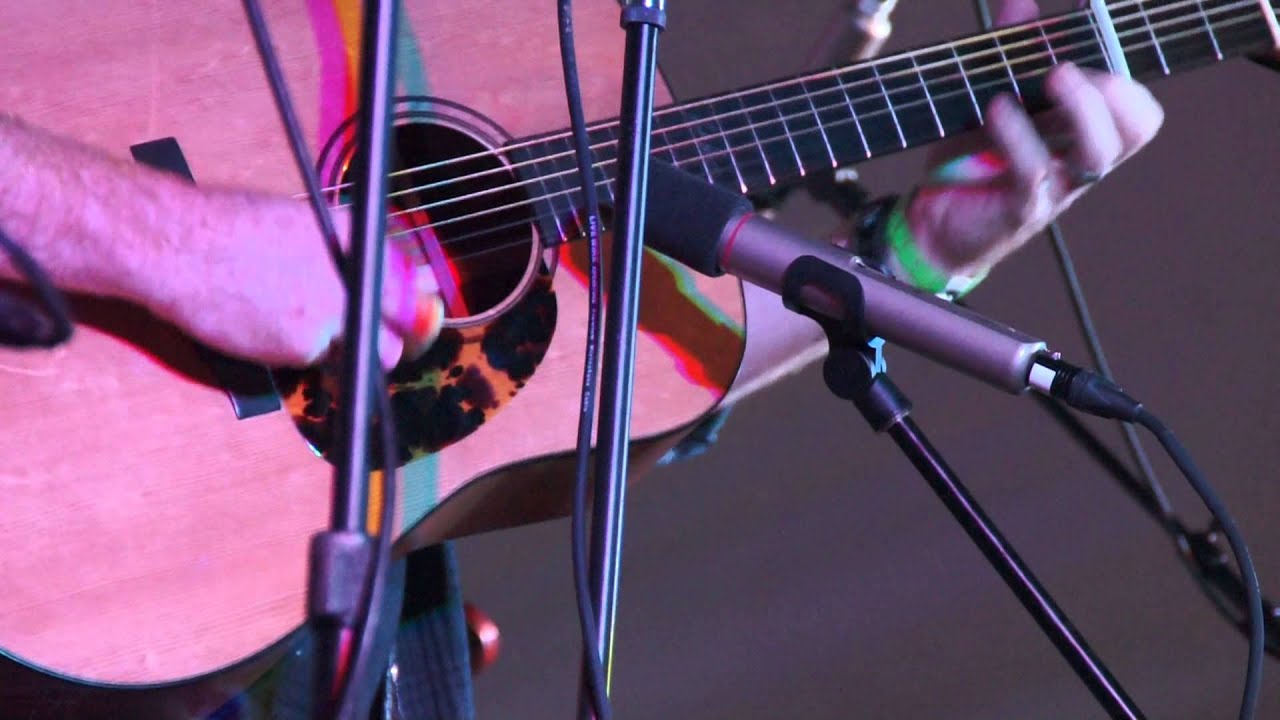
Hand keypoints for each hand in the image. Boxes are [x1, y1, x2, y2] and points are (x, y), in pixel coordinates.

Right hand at [143, 194, 442, 369]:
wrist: (182, 247)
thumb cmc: (226, 225)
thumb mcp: (298, 221)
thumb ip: (339, 249)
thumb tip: (364, 271)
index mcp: (358, 236)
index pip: (408, 280)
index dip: (406, 303)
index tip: (405, 315)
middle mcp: (358, 274)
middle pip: (404, 324)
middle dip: (394, 336)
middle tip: (375, 341)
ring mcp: (337, 311)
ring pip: (372, 352)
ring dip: (355, 352)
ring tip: (312, 334)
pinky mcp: (308, 345)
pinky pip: (318, 360)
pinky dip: (299, 353)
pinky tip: (268, 330)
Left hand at [897, 0, 1164, 279]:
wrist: (930, 223)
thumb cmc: (970, 161)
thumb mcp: (989, 97)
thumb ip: (1010, 52)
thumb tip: (1019, 1)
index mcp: (1082, 133)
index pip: (1134, 103)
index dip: (1125, 61)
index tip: (1092, 15)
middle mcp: (1079, 160)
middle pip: (1135, 127)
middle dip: (1117, 86)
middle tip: (1072, 62)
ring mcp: (1055, 187)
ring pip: (1098, 151)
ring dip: (1082, 106)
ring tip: (1054, 75)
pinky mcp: (1023, 209)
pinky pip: (1035, 171)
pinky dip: (1018, 134)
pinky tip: (997, 107)